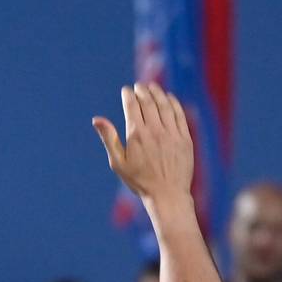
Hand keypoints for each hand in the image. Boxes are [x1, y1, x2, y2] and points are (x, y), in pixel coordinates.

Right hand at [93, 82, 193, 209]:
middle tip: (138, 86)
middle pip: (148, 102)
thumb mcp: (118, 163)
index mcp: (137, 135)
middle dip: (142, 90)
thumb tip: (97, 119)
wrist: (167, 195)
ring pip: (164, 105)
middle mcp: (155, 131)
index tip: (126, 90)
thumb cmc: (139, 181)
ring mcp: (172, 134)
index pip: (132, 105)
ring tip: (152, 87)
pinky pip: (179, 114)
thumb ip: (109, 138)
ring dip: (157, 93)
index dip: (128, 95)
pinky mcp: (185, 138)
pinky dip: (173, 103)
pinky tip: (169, 98)